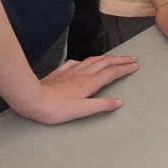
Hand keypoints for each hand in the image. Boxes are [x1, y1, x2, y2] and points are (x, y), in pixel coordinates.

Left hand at [16, 53, 137, 123]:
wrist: (33, 98)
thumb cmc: (56, 108)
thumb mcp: (83, 110)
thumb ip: (102, 105)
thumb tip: (118, 102)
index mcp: (89, 83)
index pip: (112, 73)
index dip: (125, 68)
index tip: (134, 66)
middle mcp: (82, 74)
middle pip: (105, 62)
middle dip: (120, 59)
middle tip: (132, 58)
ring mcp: (71, 71)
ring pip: (93, 60)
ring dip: (106, 57)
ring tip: (114, 57)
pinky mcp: (61, 72)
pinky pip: (77, 62)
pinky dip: (86, 60)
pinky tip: (85, 62)